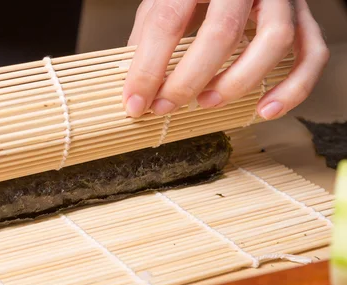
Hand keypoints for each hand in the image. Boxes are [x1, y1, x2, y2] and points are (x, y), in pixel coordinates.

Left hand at [123, 0, 329, 121]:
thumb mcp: (162, 1)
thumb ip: (148, 37)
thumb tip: (134, 88)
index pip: (168, 20)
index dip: (148, 68)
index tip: (135, 104)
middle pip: (221, 32)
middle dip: (188, 80)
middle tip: (166, 107)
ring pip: (274, 41)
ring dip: (237, 83)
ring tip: (206, 104)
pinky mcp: (304, 16)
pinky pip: (312, 53)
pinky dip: (292, 88)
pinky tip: (265, 110)